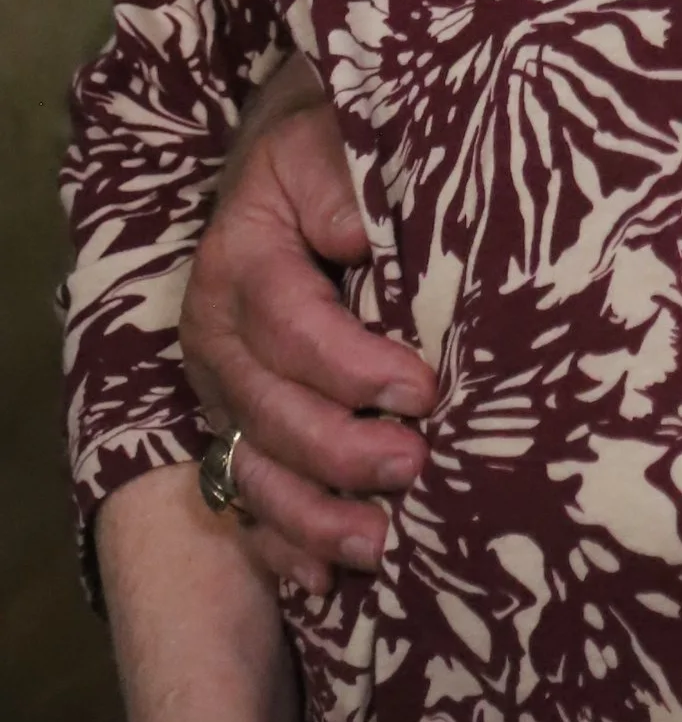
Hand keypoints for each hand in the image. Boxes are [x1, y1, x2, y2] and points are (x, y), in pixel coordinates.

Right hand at [181, 55, 437, 596]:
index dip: (354, 366)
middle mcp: (218, 337)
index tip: (423, 389)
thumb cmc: (326, 148)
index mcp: (241, 263)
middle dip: (341, 452)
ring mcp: (223, 391)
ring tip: (377, 545)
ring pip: (251, 468)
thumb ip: (342, 179)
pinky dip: (279, 545)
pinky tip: (321, 584)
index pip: (292, 326)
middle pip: (269, 412)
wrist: (286, 160)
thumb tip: (360, 233)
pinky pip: (242, 498)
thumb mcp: (331, 136)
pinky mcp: (235, 424)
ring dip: (311, 516)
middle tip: (415, 470)